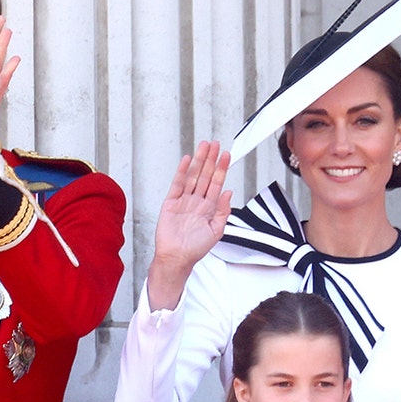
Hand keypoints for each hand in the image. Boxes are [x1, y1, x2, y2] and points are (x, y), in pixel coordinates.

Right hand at [146, 140, 232, 309]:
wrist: (177, 258)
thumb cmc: (196, 248)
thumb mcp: (216, 231)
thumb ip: (223, 211)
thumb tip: (229, 193)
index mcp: (209, 207)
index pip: (216, 183)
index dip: (221, 169)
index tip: (226, 155)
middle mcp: (197, 201)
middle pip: (205, 175)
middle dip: (210, 159)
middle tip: (215, 144)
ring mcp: (184, 200)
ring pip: (193, 176)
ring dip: (198, 161)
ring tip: (204, 146)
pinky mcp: (171, 203)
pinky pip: (177, 184)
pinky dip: (182, 172)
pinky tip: (187, 160)